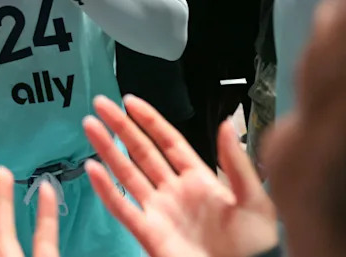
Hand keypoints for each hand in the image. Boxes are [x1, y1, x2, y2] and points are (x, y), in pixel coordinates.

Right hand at [83, 95, 278, 256]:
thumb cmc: (255, 245)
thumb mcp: (254, 199)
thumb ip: (236, 162)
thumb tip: (225, 123)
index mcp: (199, 179)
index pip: (168, 142)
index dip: (149, 121)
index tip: (130, 101)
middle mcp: (174, 191)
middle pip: (141, 152)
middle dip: (120, 127)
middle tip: (101, 104)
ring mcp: (160, 212)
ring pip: (127, 174)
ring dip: (107, 149)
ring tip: (90, 126)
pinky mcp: (150, 234)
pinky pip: (123, 208)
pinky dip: (106, 190)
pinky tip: (93, 169)